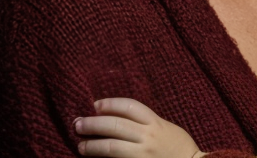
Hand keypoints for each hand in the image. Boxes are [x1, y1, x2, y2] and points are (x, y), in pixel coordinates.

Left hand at [75, 98, 202, 157]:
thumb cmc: (178, 146)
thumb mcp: (165, 127)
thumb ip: (144, 122)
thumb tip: (115, 116)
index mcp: (155, 123)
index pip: (128, 107)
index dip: (109, 104)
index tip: (95, 105)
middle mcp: (148, 136)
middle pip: (114, 125)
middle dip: (93, 124)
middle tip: (77, 124)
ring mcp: (143, 154)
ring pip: (111, 147)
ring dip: (92, 146)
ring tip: (80, 146)